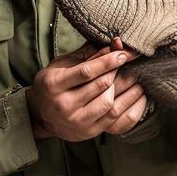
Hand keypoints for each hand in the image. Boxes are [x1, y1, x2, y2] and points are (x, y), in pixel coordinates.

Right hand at [25, 36, 148, 141]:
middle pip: (101, 87)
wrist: (40, 116)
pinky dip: (129, 105)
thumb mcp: (62, 65)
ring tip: (134, 77)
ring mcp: (77, 121)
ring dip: (126, 89)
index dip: (107, 62)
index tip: (122, 54)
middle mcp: (64, 105)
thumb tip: (114, 43)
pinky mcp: (89, 132)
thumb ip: (87, 55)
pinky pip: (117, 120)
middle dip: (119, 72)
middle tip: (132, 63)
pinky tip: (136, 94)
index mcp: (54, 85)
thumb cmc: (52, 85)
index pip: (86, 72)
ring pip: (110, 104)